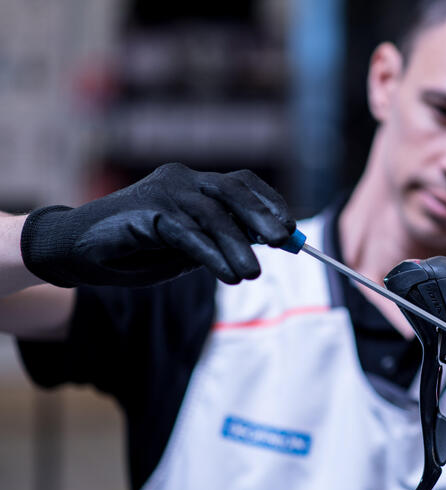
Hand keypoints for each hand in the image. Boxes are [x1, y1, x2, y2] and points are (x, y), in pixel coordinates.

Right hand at [21, 163, 294, 286]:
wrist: (76, 252)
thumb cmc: (136, 250)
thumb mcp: (187, 245)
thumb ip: (219, 238)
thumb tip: (264, 241)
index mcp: (193, 183)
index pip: (241, 184)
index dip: (269, 204)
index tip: (290, 229)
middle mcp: (181, 180)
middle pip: (233, 191)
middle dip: (263, 218)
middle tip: (286, 242)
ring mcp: (163, 193)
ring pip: (213, 215)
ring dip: (238, 246)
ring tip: (252, 274)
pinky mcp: (146, 212)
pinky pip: (188, 233)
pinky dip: (212, 255)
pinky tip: (228, 274)